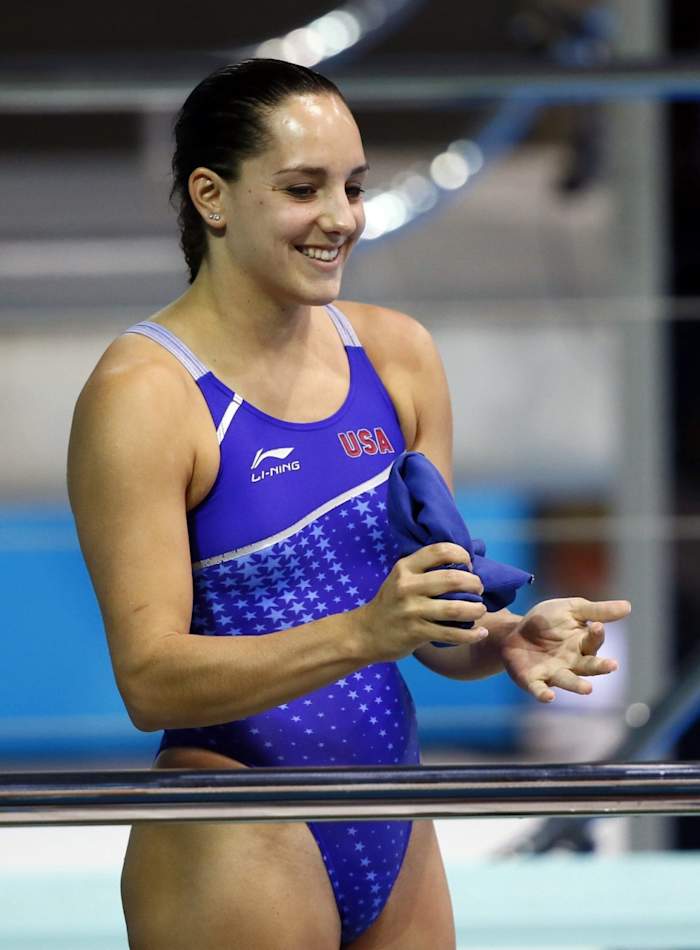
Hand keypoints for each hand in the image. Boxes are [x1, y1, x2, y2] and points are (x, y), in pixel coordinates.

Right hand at [356, 542, 487, 662]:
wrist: (366, 633)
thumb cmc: (391, 603)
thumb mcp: (401, 578)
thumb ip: (425, 570)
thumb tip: (465, 564)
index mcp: (405, 567)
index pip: (440, 550)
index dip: (461, 555)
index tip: (468, 565)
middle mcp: (407, 586)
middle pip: (453, 579)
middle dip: (474, 583)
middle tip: (479, 589)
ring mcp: (411, 610)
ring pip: (455, 608)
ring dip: (476, 609)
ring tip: (480, 609)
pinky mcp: (416, 632)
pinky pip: (451, 633)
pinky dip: (471, 634)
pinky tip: (480, 633)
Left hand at [501, 597, 630, 702]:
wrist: (513, 632)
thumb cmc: (547, 622)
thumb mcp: (570, 610)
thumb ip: (596, 611)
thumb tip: (628, 606)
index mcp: (582, 644)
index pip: (593, 641)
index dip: (596, 635)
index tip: (597, 627)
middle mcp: (572, 662)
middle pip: (588, 666)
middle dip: (600, 666)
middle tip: (612, 665)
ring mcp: (553, 673)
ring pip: (568, 681)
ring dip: (577, 686)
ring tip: (587, 689)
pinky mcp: (533, 681)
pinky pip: (540, 689)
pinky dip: (544, 694)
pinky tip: (549, 696)